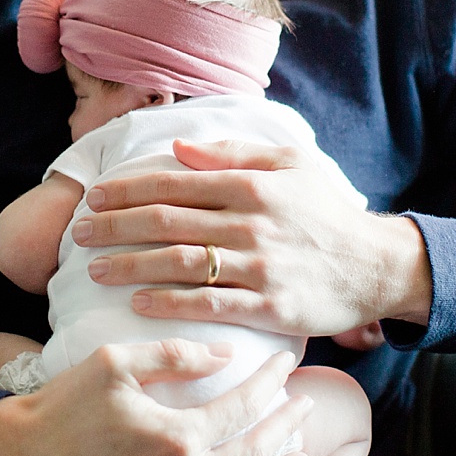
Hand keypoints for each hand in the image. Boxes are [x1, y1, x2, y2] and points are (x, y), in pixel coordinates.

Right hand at [0, 340, 313, 455]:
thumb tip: (223, 353)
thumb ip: (173, 355)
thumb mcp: (115, 362)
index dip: (271, 381)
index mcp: (176, 438)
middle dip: (287, 428)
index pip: (242, 408)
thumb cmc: (61, 407)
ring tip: (299, 453)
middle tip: (308, 404)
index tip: (286, 360)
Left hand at [73, 139, 431, 335]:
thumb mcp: (291, 164)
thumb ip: (234, 153)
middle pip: (167, 222)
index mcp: (252, 184)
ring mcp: (260, 266)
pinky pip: (210, 305)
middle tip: (78, 234)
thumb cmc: (327, 212)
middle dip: (115, 226)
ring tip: (95, 269)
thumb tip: (180, 149)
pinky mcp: (270, 306)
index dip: (128, 189)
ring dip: (131, 265)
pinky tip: (138, 304)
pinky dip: (170, 303)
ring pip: (180, 263)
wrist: (376, 264)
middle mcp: (251, 222)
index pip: (174, 182)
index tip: (94, 197)